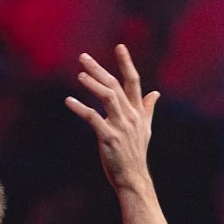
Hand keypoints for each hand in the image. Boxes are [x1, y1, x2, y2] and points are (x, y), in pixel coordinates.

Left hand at [65, 44, 158, 192]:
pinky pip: (92, 118)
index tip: (119, 47)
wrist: (133, 177)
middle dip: (99, 69)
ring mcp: (120, 126)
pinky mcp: (109, 138)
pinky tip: (69, 100)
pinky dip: (80, 108)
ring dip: (92, 84)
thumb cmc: (135, 153)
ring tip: (79, 75)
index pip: (133, 81)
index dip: (126, 63)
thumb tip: (155, 93)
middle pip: (115, 85)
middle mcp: (130, 115)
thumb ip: (147, 109)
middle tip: (83, 57)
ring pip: (107, 97)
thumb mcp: (145, 129)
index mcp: (137, 111)